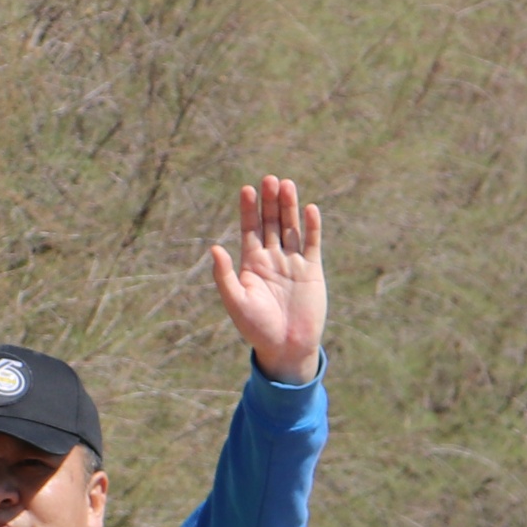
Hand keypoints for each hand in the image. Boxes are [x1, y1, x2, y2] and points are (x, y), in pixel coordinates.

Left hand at [206, 177, 326, 382]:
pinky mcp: (312, 270)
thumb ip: (224, 275)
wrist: (285, 347)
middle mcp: (272, 258)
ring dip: (289, 207)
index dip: (248, 209)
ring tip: (286, 184)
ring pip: (291, 227)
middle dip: (269, 201)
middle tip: (268, 179)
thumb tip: (214, 248)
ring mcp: (293, 262)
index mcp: (251, 263)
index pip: (250, 229)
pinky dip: (312, 226)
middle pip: (271, 222)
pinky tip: (309, 209)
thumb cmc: (256, 327)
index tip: (246, 189)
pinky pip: (312, 243)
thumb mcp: (236, 301)